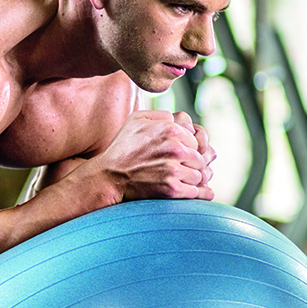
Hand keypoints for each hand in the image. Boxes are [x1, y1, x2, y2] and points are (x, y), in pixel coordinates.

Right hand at [93, 110, 214, 201]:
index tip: (174, 156)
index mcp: (170, 130)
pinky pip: (193, 191)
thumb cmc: (121, 148)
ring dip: (188, 179)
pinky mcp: (172, 189)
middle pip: (199, 158)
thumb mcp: (136, 120)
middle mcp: (175, 148)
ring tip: (172, 180)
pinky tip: (174, 190)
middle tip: (174, 169)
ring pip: (198, 175)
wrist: (108, 176)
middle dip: (189, 165)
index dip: (186, 149)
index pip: (195, 141)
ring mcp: (173, 170)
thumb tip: (176, 119)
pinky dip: (187, 192)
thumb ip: (161, 115)